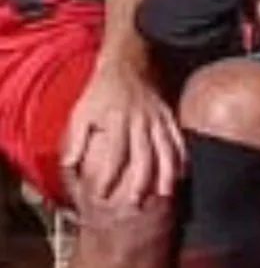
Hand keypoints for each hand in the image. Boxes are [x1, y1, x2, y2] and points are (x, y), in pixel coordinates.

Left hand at [62, 60, 184, 208]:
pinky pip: (178, 138)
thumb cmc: (101, 91)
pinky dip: (181, 156)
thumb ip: (77, 139)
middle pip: (144, 155)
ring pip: (166, 148)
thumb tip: (69, 164)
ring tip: (165, 194)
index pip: (114, 153)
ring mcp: (157, 118)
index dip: (108, 176)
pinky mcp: (167, 116)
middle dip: (140, 181)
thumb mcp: (82, 110)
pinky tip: (181, 173)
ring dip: (166, 173)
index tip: (101, 195)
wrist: (127, 64)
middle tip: (135, 203)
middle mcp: (140, 120)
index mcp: (117, 119)